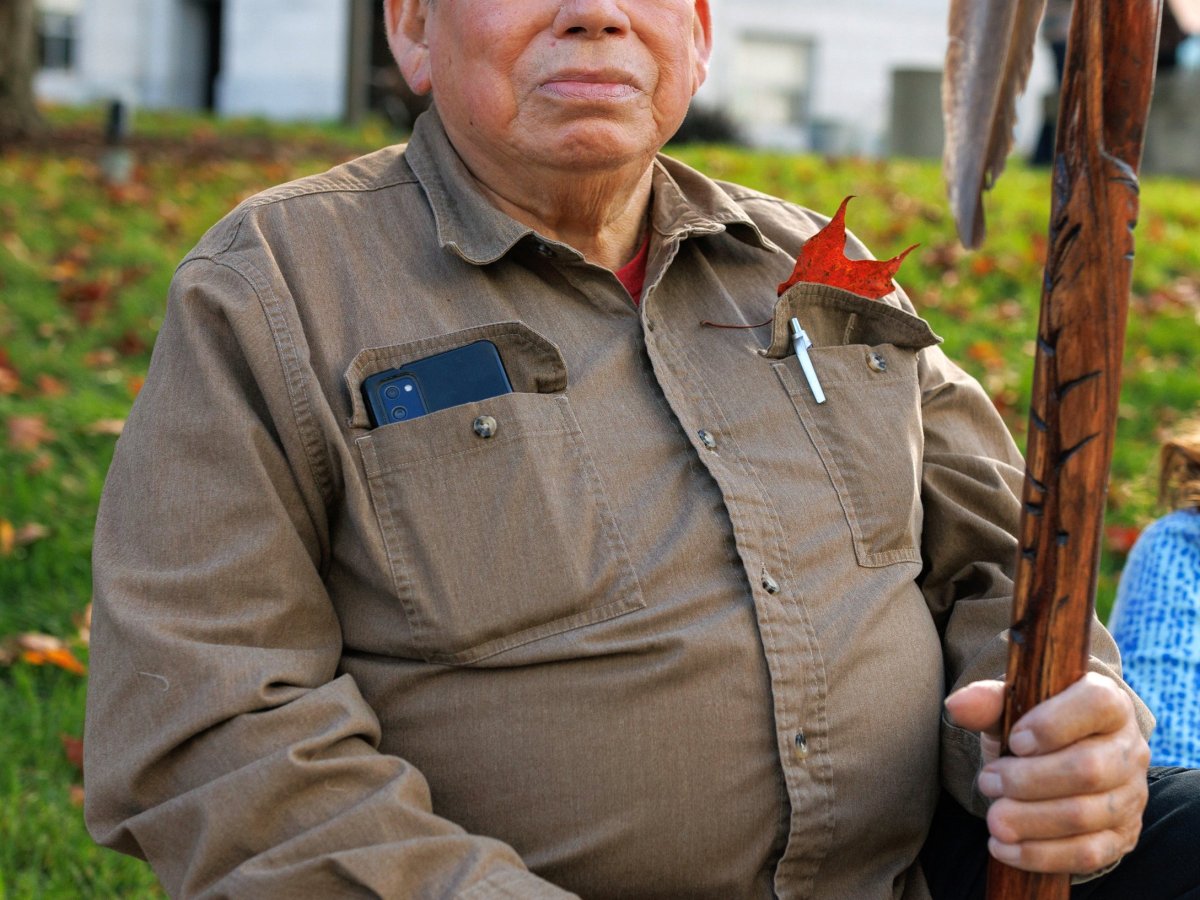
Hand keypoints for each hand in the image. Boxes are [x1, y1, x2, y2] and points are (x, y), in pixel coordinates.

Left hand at [944, 672, 1149, 875]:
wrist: (1058, 763)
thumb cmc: (1033, 729)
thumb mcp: (1012, 709)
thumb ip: (988, 702)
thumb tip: (957, 705)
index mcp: (1109, 703)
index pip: (1097, 704)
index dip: (1053, 724)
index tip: (1014, 741)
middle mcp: (1128, 749)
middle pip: (1088, 769)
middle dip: (1028, 781)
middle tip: (987, 782)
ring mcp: (1131, 796)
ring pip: (1085, 815)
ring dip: (1030, 821)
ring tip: (993, 819)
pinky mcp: (1121, 837)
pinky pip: (1087, 854)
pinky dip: (1040, 854)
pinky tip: (1005, 848)